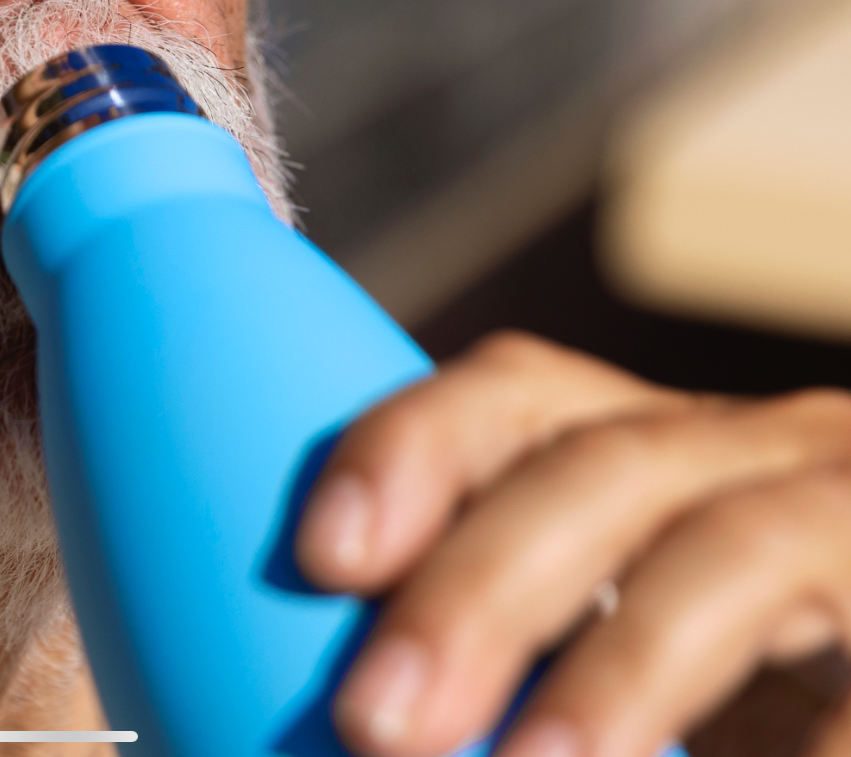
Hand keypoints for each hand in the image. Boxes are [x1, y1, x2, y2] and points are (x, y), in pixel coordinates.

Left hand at [295, 331, 850, 756]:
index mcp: (667, 451)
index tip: (317, 556)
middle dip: (479, 589)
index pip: (518, 397)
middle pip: (605, 470)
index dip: (410, 449)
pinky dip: (805, 746)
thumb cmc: (774, 682)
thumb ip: (518, 645)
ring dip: (624, 673)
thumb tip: (351, 725)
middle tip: (373, 723)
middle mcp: (775, 456)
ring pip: (737, 556)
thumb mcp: (645, 631)